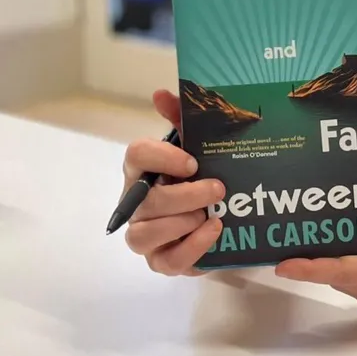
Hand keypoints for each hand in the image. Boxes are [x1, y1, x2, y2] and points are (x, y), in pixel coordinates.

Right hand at [121, 89, 224, 275]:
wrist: (220, 216)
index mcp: (142, 169)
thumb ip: (182, 119)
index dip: (161, 157)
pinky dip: (193, 247)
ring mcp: (144, 234)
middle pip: (147, 200)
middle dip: (185, 195)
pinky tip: (214, 231)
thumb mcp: (197, 147)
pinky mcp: (160, 261)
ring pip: (146, 234)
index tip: (193, 162)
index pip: (136, 155)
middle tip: (218, 189)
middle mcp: (136, 203)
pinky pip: (168, 262)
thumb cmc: (200, 177)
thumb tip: (161, 93)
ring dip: (182, 223)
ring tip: (212, 215)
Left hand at [274, 173, 356, 309]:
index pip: (349, 272)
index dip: (316, 269)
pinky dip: (330, 258)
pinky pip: (344, 275)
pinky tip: (319, 236)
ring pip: (336, 276)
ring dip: (316, 257)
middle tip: (278, 232)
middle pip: (335, 274)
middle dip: (306, 257)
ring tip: (293, 229)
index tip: (285, 264)